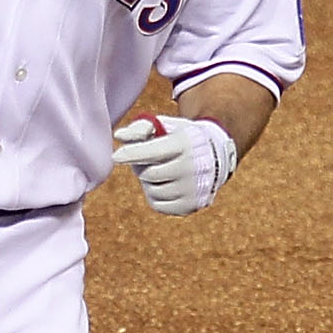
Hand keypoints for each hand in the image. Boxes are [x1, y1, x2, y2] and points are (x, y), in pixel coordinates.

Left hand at [110, 114, 237, 214]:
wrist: (216, 155)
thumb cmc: (182, 137)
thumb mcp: (166, 126)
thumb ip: (141, 128)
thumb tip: (118, 137)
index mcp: (186, 145)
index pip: (153, 152)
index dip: (132, 154)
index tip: (116, 156)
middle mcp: (192, 169)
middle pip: (148, 174)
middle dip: (142, 166)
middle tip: (149, 159)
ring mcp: (193, 190)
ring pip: (152, 190)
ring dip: (149, 181)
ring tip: (161, 170)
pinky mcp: (191, 206)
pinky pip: (158, 204)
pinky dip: (155, 194)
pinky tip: (166, 183)